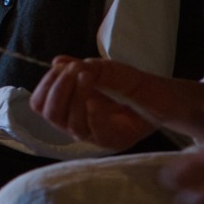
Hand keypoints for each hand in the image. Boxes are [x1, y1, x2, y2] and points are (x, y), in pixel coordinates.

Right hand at [30, 57, 157, 150]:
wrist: (163, 97)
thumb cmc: (131, 83)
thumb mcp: (104, 68)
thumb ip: (80, 67)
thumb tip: (56, 62)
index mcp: (68, 107)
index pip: (39, 104)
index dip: (44, 86)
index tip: (60, 67)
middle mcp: (76, 123)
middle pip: (49, 114)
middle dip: (58, 89)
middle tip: (74, 71)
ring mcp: (93, 134)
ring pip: (69, 123)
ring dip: (76, 96)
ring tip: (89, 76)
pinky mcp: (112, 141)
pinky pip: (93, 133)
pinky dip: (92, 113)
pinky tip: (99, 100)